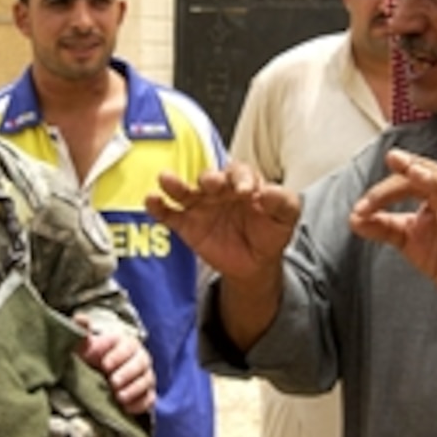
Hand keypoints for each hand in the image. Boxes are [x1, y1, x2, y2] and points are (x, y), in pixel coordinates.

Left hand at [74, 315, 155, 415]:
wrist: (98, 376)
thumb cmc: (92, 358)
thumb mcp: (84, 345)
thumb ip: (81, 331)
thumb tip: (80, 318)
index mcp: (125, 343)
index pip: (127, 346)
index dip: (117, 355)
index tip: (104, 364)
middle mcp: (139, 357)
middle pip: (140, 362)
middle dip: (127, 373)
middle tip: (112, 382)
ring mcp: (144, 376)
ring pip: (146, 380)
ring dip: (134, 389)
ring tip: (119, 397)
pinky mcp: (146, 394)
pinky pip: (150, 398)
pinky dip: (140, 403)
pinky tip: (126, 408)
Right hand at [144, 161, 299, 285]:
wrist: (255, 263)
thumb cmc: (269, 232)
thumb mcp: (286, 218)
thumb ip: (284, 203)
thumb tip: (270, 191)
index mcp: (243, 182)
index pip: (240, 173)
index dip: (241, 179)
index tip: (245, 192)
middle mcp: (219, 189)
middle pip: (210, 178)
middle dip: (209, 179)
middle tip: (210, 183)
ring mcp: (201, 205)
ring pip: (185, 191)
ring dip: (175, 185)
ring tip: (166, 179)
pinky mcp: (187, 224)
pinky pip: (170, 214)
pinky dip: (158, 207)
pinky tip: (151, 201)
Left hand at [348, 148, 436, 309]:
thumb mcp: (405, 237)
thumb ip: (381, 226)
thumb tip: (353, 218)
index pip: (410, 179)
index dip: (385, 189)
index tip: (362, 204)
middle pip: (431, 175)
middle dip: (412, 167)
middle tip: (393, 159)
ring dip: (435, 181)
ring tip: (416, 174)